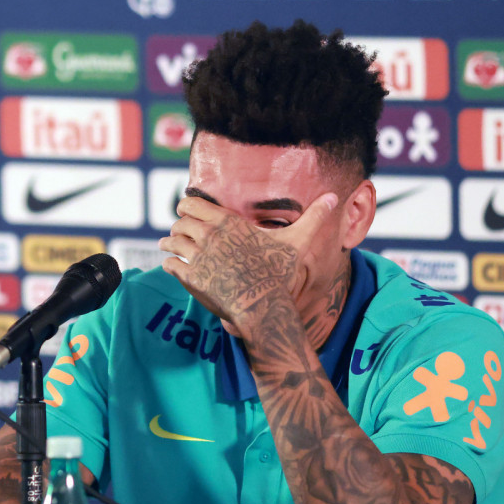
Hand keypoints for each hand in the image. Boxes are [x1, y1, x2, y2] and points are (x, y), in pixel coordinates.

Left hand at [159, 192, 337, 335]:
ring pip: (170, 243)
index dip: (187, 207)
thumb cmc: (280, 274)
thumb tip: (335, 196)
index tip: (188, 212)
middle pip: (178, 223)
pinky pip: (168, 264)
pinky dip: (168, 264)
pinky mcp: (190, 279)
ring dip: (168, 244)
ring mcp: (197, 257)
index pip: (191, 203)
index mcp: (227, 222)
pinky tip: (171, 266)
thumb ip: (313, 217)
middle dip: (178, 227)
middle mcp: (208, 236)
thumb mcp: (298, 241)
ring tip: (167, 246)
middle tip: (177, 232)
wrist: (265, 306)